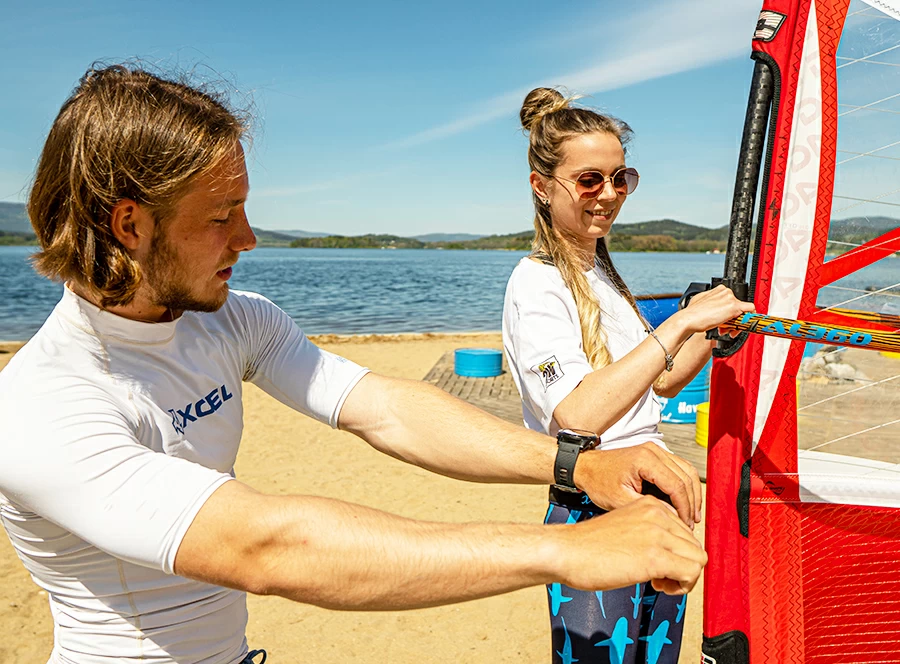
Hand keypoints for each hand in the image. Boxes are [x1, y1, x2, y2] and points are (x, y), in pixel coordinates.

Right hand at [552, 496, 706, 594]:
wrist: (566, 551)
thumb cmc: (588, 546)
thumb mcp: (626, 527)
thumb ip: (650, 532)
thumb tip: (673, 554)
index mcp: (650, 505)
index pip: (686, 531)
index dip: (676, 552)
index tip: (658, 563)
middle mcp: (657, 515)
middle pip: (695, 546)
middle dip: (682, 566)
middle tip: (659, 577)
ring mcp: (657, 534)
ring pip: (698, 559)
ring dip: (684, 577)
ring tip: (659, 582)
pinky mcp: (655, 557)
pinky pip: (691, 573)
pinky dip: (681, 587)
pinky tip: (657, 585)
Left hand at [574, 442, 701, 526]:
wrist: (587, 466)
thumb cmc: (598, 481)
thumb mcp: (619, 500)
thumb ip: (647, 508)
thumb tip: (673, 517)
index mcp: (645, 460)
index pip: (676, 485)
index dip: (685, 507)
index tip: (686, 524)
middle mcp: (654, 450)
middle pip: (686, 477)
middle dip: (692, 502)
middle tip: (691, 523)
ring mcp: (656, 450)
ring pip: (687, 471)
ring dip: (692, 493)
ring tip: (691, 515)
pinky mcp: (656, 454)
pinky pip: (679, 468)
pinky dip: (685, 485)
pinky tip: (684, 502)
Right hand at [676, 285, 754, 334]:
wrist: (689, 319)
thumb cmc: (692, 314)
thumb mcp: (702, 303)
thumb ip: (711, 303)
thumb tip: (714, 308)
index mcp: (718, 290)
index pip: (731, 300)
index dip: (729, 313)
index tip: (724, 320)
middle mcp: (725, 291)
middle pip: (738, 305)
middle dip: (733, 319)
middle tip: (725, 328)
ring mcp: (730, 298)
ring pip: (743, 310)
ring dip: (736, 322)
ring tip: (726, 330)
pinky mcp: (734, 306)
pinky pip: (750, 310)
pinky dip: (748, 318)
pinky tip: (738, 327)